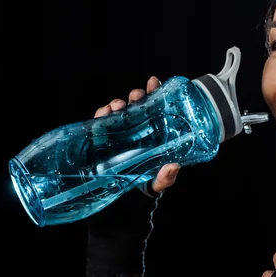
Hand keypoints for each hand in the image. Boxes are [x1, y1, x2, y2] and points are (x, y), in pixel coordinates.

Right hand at [94, 75, 179, 193]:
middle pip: (137, 105)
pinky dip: (101, 114)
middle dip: (136, 96)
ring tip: (118, 106)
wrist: (127, 194)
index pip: (156, 106)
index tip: (154, 82)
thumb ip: (166, 177)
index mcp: (154, 132)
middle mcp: (138, 127)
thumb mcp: (159, 181)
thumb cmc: (148, 182)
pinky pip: (101, 122)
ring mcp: (121, 131)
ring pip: (119, 110)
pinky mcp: (104, 137)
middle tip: (136, 96)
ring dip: (117, 103)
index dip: (155, 91)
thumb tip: (174, 167)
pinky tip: (103, 113)